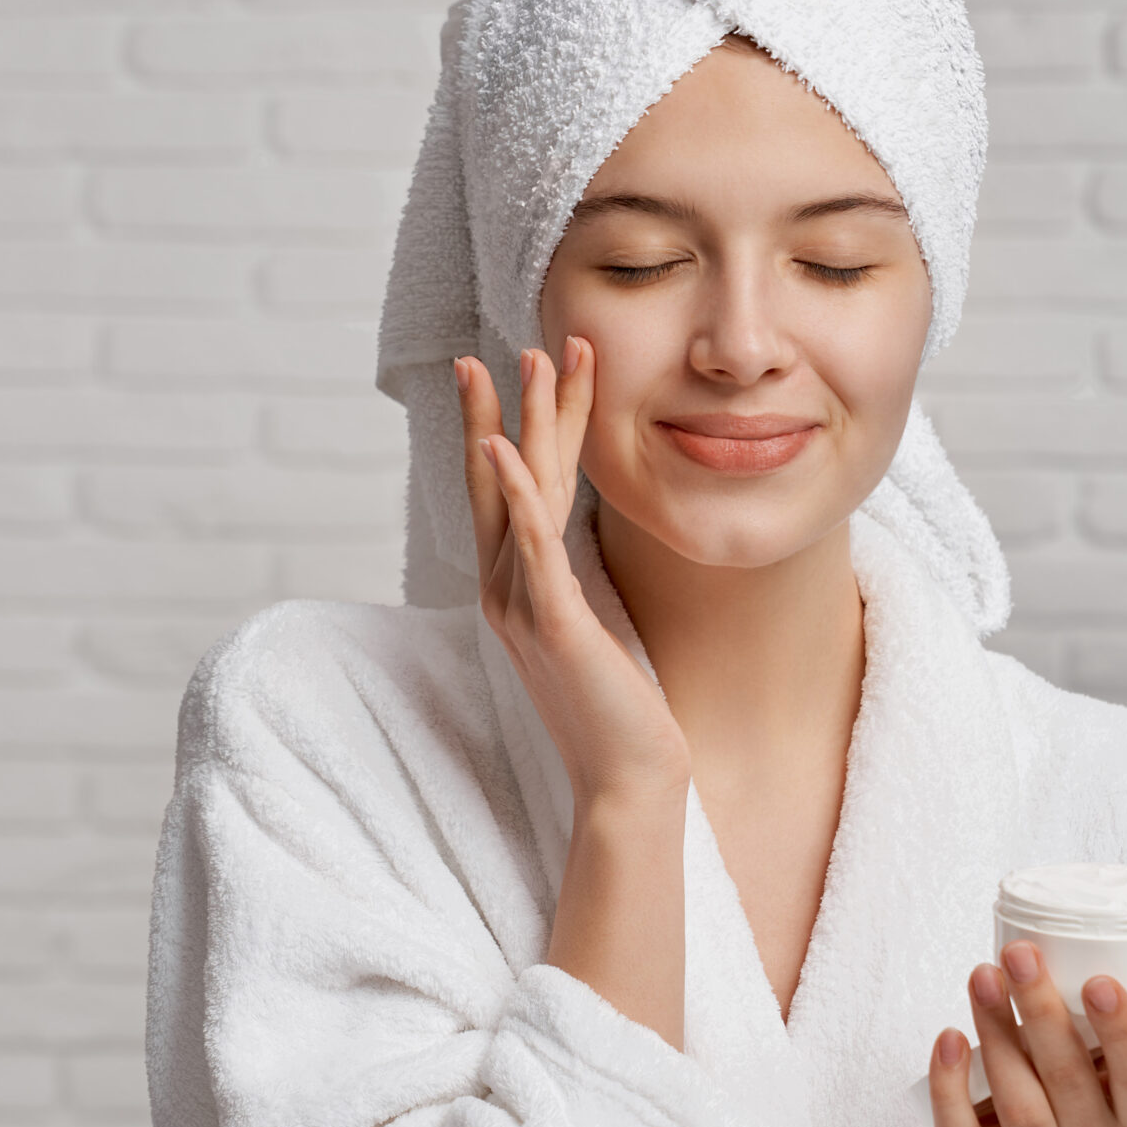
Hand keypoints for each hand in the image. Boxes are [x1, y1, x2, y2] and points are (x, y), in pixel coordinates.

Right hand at [456, 341, 690, 806]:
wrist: (628, 781)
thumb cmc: (618, 712)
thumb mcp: (593, 630)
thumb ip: (573, 584)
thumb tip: (575, 547)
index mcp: (516, 589)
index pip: (510, 492)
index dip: (514, 428)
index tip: (524, 372)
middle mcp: (506, 591)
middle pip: (499, 481)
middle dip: (504, 409)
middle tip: (509, 345)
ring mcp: (524, 606)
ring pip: (514, 496)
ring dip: (517, 424)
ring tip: (524, 364)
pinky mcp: (554, 623)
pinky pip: (529, 546)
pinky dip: (514, 493)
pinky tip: (504, 447)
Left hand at [928, 888, 1126, 1126]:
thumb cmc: (1085, 1086)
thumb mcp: (1122, 1046)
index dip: (1122, 1032)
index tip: (1097, 979)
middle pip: (1069, 1082)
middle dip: (1042, 1013)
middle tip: (1018, 953)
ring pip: (1020, 1108)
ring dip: (997, 1035)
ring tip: (980, 976)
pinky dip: (951, 1090)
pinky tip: (948, 1038)